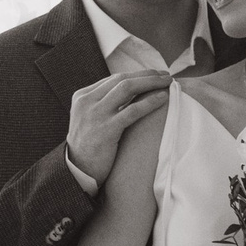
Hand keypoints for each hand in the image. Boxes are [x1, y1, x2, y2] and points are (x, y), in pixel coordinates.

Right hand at [66, 70, 173, 185]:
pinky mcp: (105, 130)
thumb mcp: (89, 118)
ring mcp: (95, 115)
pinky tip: (162, 99)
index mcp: (82, 96)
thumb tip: (132, 92)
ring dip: (151, 83)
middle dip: (147, 75)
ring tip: (168, 82)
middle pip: (122, 79)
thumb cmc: (89, 146)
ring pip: (127, 88)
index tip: (155, 75)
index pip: (114, 78)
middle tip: (166, 75)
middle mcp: (87, 101)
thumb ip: (103, 104)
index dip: (138, 74)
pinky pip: (132, 111)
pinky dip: (149, 102)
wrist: (77, 171)